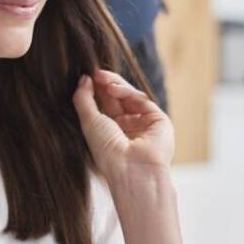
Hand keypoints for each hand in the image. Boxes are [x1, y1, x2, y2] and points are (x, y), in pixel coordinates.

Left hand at [72, 69, 174, 183]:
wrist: (131, 170)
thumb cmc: (108, 152)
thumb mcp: (89, 122)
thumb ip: (83, 99)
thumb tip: (84, 79)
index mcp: (114, 133)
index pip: (107, 106)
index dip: (98, 91)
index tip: (87, 76)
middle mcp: (130, 129)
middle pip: (119, 99)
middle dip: (107, 84)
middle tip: (95, 72)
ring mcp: (146, 125)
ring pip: (132, 97)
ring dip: (116, 85)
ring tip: (101, 78)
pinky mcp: (159, 121)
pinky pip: (142, 100)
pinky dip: (127, 91)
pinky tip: (112, 88)